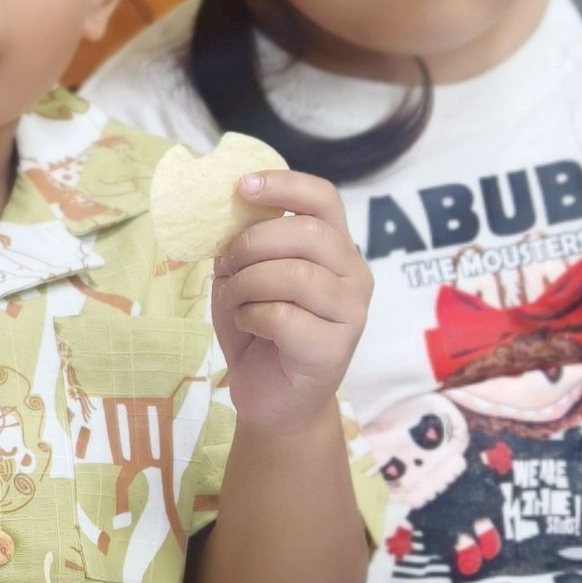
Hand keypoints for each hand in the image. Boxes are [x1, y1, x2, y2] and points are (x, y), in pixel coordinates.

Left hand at [211, 171, 371, 433]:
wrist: (273, 398)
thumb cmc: (260, 330)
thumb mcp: (245, 276)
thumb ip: (246, 244)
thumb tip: (227, 210)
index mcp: (335, 248)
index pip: (323, 199)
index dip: (284, 185)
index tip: (242, 186)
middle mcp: (354, 274)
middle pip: (306, 233)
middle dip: (251, 244)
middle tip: (228, 266)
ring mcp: (351, 312)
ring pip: (293, 274)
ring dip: (246, 284)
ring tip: (236, 302)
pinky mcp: (335, 348)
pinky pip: (282, 315)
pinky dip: (251, 317)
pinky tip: (249, 327)